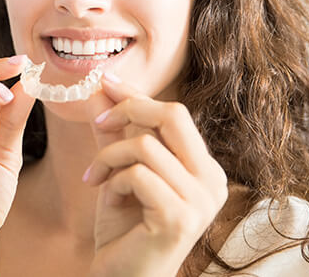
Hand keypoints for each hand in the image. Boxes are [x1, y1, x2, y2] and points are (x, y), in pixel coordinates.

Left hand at [84, 75, 227, 276]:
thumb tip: (100, 90)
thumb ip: (115, 133)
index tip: (106, 82)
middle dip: (129, 109)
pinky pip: (137, 174)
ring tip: (96, 177)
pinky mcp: (180, 217)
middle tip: (99, 122)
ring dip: (109, 157)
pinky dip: (113, 181)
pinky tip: (108, 199)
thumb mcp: (120, 170)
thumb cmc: (124, 227)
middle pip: (173, 115)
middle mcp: (212, 180)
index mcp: (204, 167)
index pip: (174, 114)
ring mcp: (201, 200)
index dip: (137, 95)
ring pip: (146, 145)